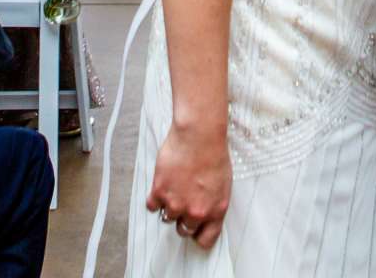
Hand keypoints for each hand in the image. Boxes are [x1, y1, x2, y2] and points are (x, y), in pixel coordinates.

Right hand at [147, 120, 231, 248]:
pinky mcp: (160, 192)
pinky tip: (162, 184)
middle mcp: (196, 212)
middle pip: (184, 230)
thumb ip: (212, 203)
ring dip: (169, 206)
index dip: (198, 234)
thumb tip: (204, 212)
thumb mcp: (223, 185)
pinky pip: (152, 206)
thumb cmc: (213, 154)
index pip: (205, 240)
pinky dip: (155, 197)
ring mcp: (176, 204)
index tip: (194, 228)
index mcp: (215, 211)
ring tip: (174, 187)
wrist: (199, 135)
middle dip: (182, 218)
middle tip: (182, 201)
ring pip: (167, 218)